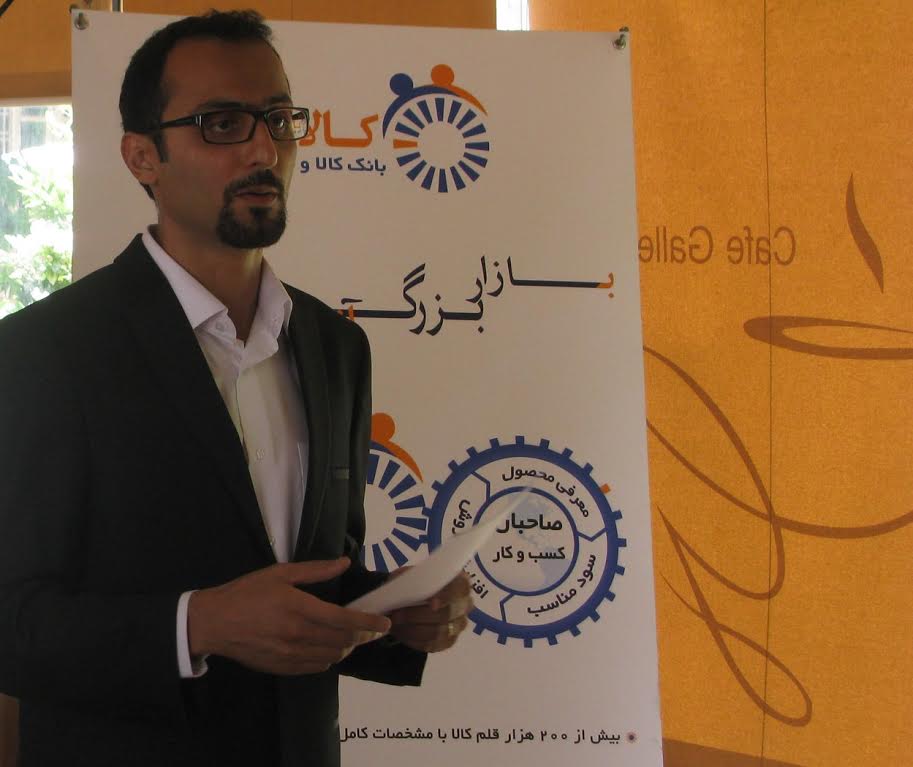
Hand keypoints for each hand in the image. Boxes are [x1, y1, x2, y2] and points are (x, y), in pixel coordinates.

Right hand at [188, 558, 390, 675]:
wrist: (213, 623)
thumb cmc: (247, 593)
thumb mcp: (281, 573)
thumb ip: (316, 570)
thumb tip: (344, 563)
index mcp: (300, 608)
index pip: (345, 621)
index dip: (369, 623)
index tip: (384, 623)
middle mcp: (298, 635)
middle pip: (343, 642)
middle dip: (362, 637)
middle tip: (371, 629)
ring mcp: (290, 655)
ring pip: (332, 657)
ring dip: (346, 648)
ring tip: (350, 637)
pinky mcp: (282, 668)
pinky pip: (315, 668)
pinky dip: (328, 659)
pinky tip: (327, 648)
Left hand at [387, 571, 472, 652]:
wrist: (412, 599)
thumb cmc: (414, 583)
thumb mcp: (409, 574)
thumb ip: (409, 578)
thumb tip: (402, 590)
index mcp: (460, 582)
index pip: (461, 588)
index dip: (448, 596)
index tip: (432, 604)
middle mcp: (464, 603)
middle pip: (448, 613)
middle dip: (419, 615)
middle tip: (397, 614)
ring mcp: (459, 624)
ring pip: (438, 632)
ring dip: (413, 629)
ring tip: (395, 623)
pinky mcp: (449, 640)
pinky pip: (432, 644)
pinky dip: (413, 639)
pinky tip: (402, 632)